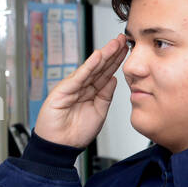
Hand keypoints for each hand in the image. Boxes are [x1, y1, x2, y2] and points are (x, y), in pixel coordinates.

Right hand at [33, 33, 128, 147]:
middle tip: (124, 39)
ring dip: (104, 55)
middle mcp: (82, 87)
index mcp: (91, 93)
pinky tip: (98, 56)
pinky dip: (89, 66)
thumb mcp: (99, 113)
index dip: (116, 61)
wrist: (60, 146)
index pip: (106, 73)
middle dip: (112, 53)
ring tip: (115, 44)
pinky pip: (79, 76)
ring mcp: (72, 87)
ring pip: (91, 68)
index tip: (127, 49)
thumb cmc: (76, 133)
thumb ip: (106, 96)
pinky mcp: (63, 90)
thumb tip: (113, 79)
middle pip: (100, 67)